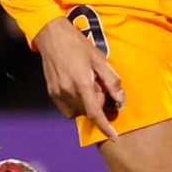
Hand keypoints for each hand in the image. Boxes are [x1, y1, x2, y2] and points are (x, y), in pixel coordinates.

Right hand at [33, 16, 124, 140]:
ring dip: (87, 105)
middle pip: (87, 111)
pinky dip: (76, 105)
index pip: (94, 112)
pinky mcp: (51, 92)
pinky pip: (67, 108)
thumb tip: (120, 99)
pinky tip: (78, 91)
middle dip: (98, 104)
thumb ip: (111, 80)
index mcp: (82, 83)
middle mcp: (68, 92)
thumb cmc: (77, 45)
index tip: (113, 136)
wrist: (52, 36)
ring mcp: (58, 93)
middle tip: (99, 86)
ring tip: (87, 87)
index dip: (105, 126)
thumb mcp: (99, 59)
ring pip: (77, 112)